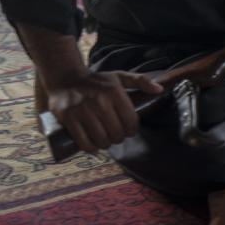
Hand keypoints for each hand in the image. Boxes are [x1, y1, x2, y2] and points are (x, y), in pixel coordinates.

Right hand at [45, 70, 162, 152]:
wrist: (65, 78)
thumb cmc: (96, 81)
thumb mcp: (119, 76)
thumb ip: (141, 81)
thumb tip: (159, 89)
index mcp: (114, 91)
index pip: (131, 121)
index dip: (132, 130)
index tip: (128, 130)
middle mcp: (99, 101)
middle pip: (116, 133)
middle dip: (118, 138)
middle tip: (115, 136)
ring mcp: (82, 110)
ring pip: (101, 139)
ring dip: (105, 144)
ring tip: (105, 140)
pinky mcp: (68, 118)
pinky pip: (83, 142)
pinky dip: (90, 148)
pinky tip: (94, 146)